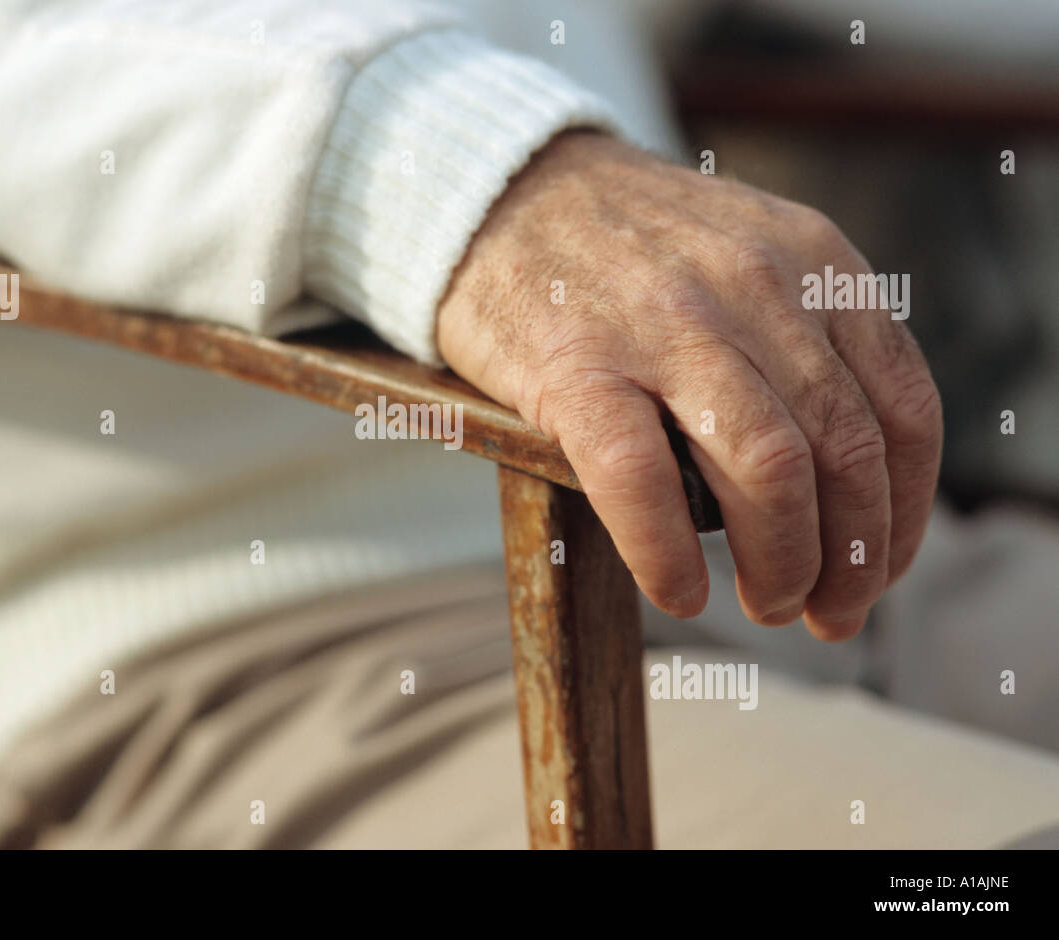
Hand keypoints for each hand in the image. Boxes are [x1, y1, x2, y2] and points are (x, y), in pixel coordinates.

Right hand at [437, 131, 941, 640]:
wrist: (500, 187)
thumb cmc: (625, 246)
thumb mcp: (751, 251)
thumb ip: (809, 332)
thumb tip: (852, 476)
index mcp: (812, 260)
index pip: (901, 408)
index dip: (904, 511)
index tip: (880, 567)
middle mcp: (755, 286)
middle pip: (843, 452)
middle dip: (851, 559)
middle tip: (828, 613)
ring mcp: (664, 324)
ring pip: (767, 472)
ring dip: (782, 566)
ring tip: (768, 608)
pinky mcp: (576, 365)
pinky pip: (643, 483)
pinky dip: (669, 556)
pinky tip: (679, 592)